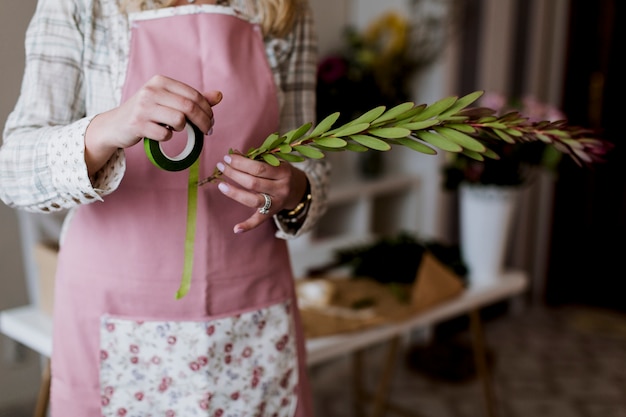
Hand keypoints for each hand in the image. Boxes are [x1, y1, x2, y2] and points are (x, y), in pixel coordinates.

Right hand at [85, 75, 222, 174]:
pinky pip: (165, 134)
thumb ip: (193, 99)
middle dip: (203, 122)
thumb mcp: (168, 101)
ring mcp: (143, 107)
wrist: (115, 125)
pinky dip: (167, 137)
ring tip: (176, 129)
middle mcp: (151, 90)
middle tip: (207, 131)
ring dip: (183, 129)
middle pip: (189, 107)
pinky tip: (160, 134)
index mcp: (161, 81)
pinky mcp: (138, 124)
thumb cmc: (147, 112)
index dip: (207, 110)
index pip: (194, 95)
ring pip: (179, 120)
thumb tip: (219, 95)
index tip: (210, 122)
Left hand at [215, 153, 308, 232]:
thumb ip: (256, 158)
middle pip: (253, 183)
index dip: (241, 162)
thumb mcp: (275, 162)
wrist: (298, 189)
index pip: (259, 167)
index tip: (228, 157)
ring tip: (221, 185)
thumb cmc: (282, 172)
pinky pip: (259, 221)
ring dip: (234, 193)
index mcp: (284, 172)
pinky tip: (236, 229)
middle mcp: (281, 188)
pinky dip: (248, 225)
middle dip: (234, 174)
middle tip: (221, 167)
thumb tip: (233, 154)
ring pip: (253, 199)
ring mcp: (277, 203)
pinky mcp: (271, 213)